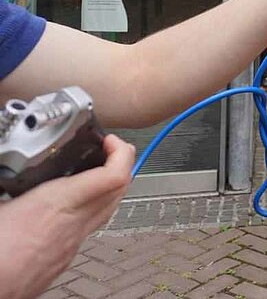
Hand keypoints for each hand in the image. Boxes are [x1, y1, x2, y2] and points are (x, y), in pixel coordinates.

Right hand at [0, 134, 134, 298]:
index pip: (114, 176)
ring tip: (94, 171)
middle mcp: (73, 224)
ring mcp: (73, 243)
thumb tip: (3, 167)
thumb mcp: (0, 203)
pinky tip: (74, 205)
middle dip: (122, 163)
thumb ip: (7, 182)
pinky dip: (92, 209)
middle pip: (121, 190)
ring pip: (109, 209)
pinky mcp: (66, 258)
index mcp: (57, 204)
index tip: (111, 141)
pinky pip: (91, 227)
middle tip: (108, 150)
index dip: (121, 153)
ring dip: (110, 186)